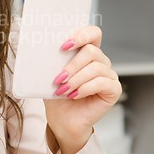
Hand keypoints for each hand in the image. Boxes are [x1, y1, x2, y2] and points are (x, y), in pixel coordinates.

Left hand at [43, 26, 121, 153]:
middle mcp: (101, 61)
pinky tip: (74, 95)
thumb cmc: (57, 96)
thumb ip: (51, 61)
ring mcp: (109, 75)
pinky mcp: (113, 90)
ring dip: (76, 79)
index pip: (93, 34)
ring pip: (96, 68)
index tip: (63, 46)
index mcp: (87, 53)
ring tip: (63, 89)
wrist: (62, 119)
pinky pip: (103, 83)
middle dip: (72, 65)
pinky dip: (85, 88)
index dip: (82, 35)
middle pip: (91, 51)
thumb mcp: (51, 75)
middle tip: (59, 78)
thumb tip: (40, 49)